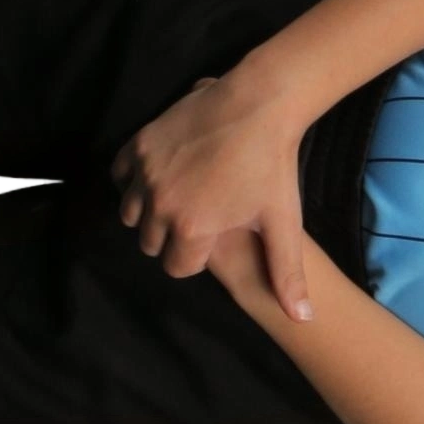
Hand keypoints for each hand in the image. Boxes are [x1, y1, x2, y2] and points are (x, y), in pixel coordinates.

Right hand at [112, 73, 318, 322]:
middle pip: (151, 244)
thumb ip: (287, 272)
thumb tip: (303, 319)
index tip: (214, 239)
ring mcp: (145, 173)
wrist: (259, 104)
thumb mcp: (283, 222)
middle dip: (172, 238)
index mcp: (192, 227)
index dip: (197, 258)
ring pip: (131, 215)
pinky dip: (134, 183)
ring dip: (150, 214)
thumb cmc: (273, 165)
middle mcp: (160, 204)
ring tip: (181, 201)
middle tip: (200, 218)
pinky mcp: (138, 146)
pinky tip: (161, 179)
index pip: (177, 267)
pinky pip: (120, 177)